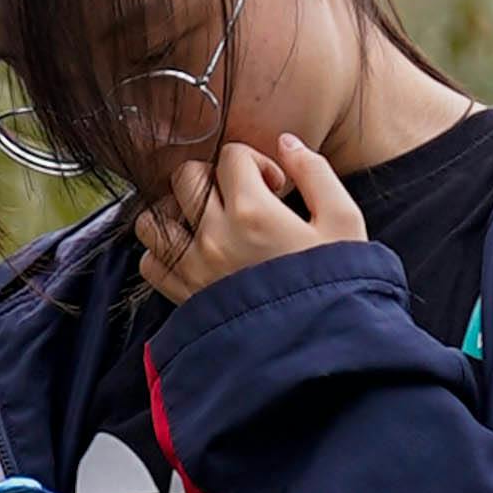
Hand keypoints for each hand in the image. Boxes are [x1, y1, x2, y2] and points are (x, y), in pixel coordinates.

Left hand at [136, 136, 365, 302]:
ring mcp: (193, 268)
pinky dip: (163, 254)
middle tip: (240, 199)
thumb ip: (315, 173)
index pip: (230, 156)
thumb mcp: (343, 222)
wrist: (321, 350)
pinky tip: (194, 254)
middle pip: (185, 177)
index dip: (255, 162)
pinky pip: (149, 263)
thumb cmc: (337, 285)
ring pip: (153, 218)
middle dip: (212, 177)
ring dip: (176, 211)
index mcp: (253, 212)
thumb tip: (286, 143)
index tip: (275, 188)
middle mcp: (214, 236)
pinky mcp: (183, 297)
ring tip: (206, 222)